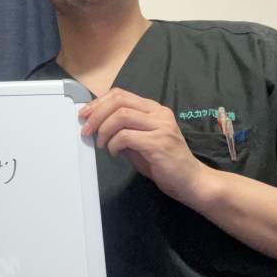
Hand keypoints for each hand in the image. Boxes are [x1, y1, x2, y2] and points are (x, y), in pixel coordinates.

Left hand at [78, 88, 207, 204]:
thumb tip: (96, 124)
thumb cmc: (164, 162)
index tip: (85, 114)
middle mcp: (159, 114)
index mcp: (154, 109)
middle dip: (97, 114)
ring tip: (102, 144)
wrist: (191, 181)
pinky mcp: (158, 143)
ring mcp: (161, 127)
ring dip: (103, 130)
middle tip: (86, 129)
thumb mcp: (140, 140)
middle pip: (119, 101)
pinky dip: (113, 144)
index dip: (99, 102)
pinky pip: (126, 136)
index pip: (121, 95)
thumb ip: (123, 129)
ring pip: (121, 116)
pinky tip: (114, 152)